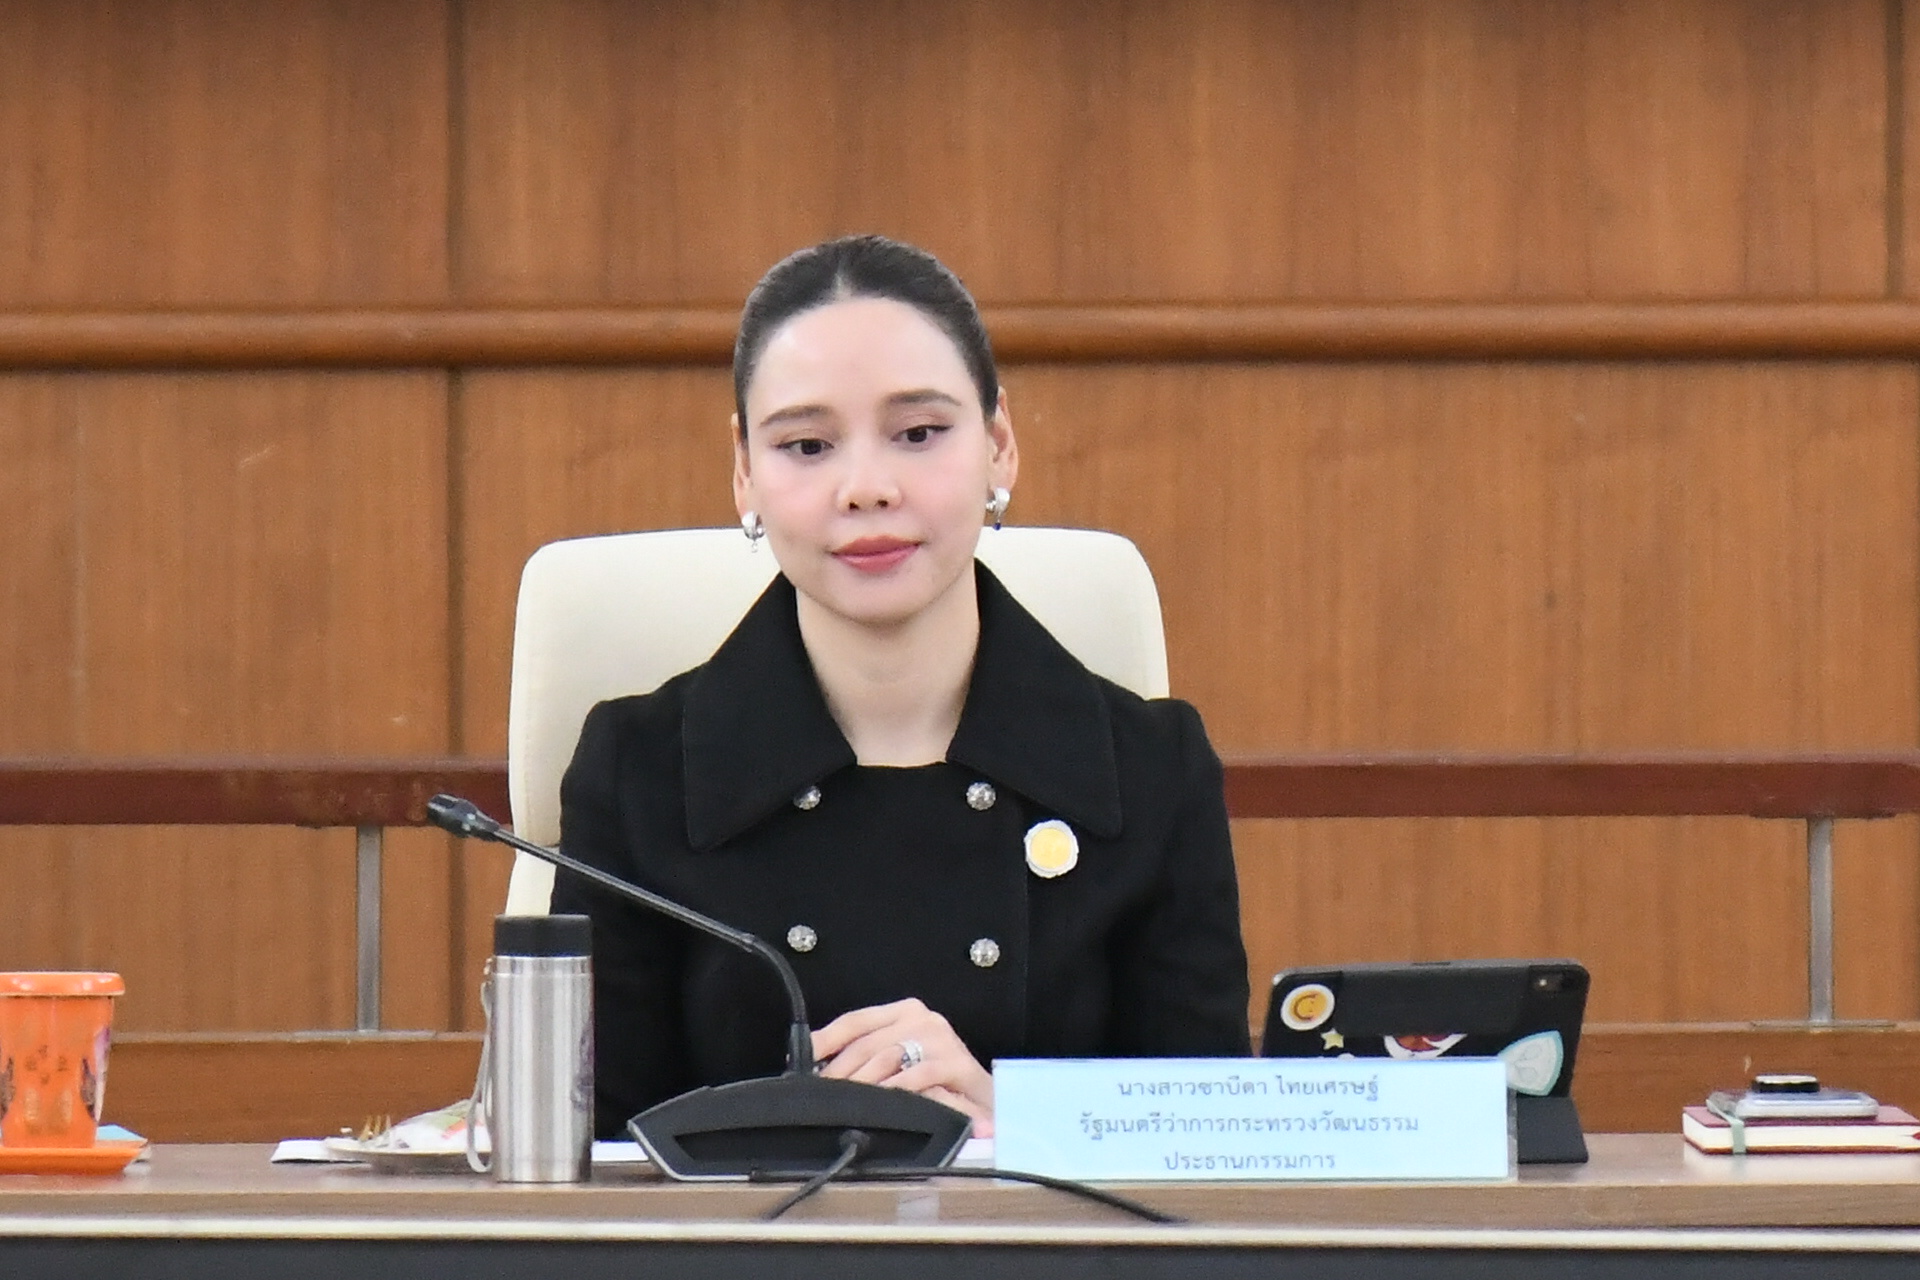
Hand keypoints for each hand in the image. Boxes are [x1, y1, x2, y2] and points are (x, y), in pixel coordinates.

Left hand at [812, 998, 994, 1136]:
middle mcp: (922, 1018)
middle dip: (840, 1072)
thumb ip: (869, 1058)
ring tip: (847, 1103)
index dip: (826, 1039)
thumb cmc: (940, 1083)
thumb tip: (819, 1068)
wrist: (989, 1102)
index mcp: (904, 1012)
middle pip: (867, 1043)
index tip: (802, 1058)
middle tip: (823, 1095)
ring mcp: (942, 1039)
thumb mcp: (901, 1063)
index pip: (856, 1020)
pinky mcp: (958, 1063)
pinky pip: (918, 1076)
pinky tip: (884, 1104)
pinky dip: (897, 1090)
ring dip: (863, 1084)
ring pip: (888, 1058)